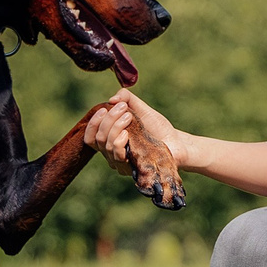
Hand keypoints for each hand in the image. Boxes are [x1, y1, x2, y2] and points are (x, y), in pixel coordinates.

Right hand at [84, 90, 187, 209]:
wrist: (176, 141)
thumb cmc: (157, 127)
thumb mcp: (141, 108)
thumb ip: (127, 98)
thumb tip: (111, 100)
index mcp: (110, 140)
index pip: (90, 137)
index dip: (92, 123)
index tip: (103, 109)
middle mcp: (112, 154)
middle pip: (98, 138)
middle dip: (108, 119)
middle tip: (124, 108)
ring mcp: (121, 163)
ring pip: (106, 146)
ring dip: (115, 127)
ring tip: (129, 117)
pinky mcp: (132, 168)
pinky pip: (117, 157)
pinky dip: (119, 142)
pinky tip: (127, 134)